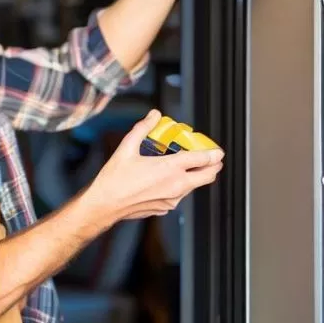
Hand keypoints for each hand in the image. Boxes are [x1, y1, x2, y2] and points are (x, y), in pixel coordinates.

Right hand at [84, 110, 223, 226]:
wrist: (105, 204)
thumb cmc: (115, 178)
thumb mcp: (127, 146)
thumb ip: (143, 128)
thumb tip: (154, 115)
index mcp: (170, 168)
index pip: (202, 160)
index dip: (213, 154)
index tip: (218, 151)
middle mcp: (176, 185)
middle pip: (207, 176)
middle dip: (214, 167)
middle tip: (213, 159)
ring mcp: (172, 199)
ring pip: (194, 187)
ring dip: (196, 176)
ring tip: (188, 166)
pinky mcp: (166, 207)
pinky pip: (179, 195)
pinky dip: (180, 186)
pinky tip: (167, 179)